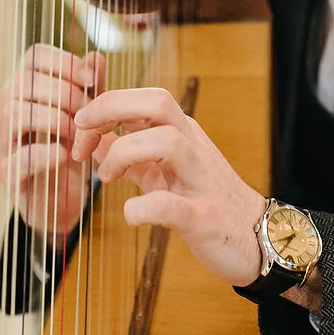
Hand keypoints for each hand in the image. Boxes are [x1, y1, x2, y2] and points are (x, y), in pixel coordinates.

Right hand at [0, 44, 112, 236]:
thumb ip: (91, 89)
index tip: (91, 80)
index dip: (64, 62)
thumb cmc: (71, 150)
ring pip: (16, 114)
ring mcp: (1, 140)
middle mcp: (6, 108)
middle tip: (89, 113)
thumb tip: (96, 57)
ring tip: (78, 136)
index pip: (35, 56)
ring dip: (54, 120)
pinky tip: (66, 156)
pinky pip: (21, 156)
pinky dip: (47, 154)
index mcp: (25, 88)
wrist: (61, 200)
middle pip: (24, 82)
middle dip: (64, 94)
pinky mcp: (6, 172)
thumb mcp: (86, 116)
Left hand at [71, 87, 266, 286]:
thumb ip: (129, 152)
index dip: (104, 105)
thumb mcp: (163, 170)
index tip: (78, 129)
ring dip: (124, 153)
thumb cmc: (204, 199)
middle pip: (158, 102)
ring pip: (168, 141)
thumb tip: (90, 139)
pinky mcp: (205, 217)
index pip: (143, 97)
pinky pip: (171, 205)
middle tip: (82, 137)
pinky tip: (130, 214)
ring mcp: (201, 179)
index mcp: (181, 132)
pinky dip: (143, 208)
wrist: (255, 237)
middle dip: (112, 110)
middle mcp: (193, 146)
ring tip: (107, 178)